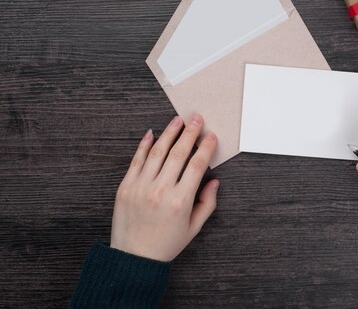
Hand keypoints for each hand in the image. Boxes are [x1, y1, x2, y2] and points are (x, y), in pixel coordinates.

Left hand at [110, 114, 218, 261]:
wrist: (133, 258)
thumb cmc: (166, 244)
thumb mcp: (194, 228)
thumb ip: (207, 203)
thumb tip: (214, 181)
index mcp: (180, 201)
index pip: (197, 165)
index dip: (206, 148)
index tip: (211, 136)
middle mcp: (160, 191)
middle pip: (178, 153)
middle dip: (190, 133)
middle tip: (196, 118)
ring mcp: (140, 187)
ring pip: (157, 152)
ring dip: (169, 133)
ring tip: (177, 120)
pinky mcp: (125, 187)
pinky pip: (136, 161)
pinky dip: (144, 145)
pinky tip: (153, 133)